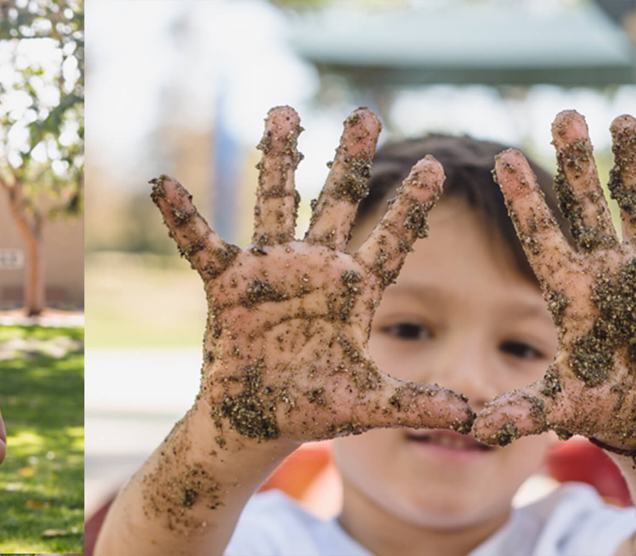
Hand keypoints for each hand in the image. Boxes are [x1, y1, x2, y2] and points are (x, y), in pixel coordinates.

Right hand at [151, 106, 472, 446]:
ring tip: (284, 110)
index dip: (412, 204)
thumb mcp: (370, 404)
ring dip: (279, 158)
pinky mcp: (229, 284)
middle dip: (351, 157)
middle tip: (367, 112)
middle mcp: (316, 268)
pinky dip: (183, 217)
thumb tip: (470, 418)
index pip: (392, 239)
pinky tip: (165, 183)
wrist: (257, 423)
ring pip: (277, 202)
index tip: (436, 164)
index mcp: (355, 290)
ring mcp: (272, 270)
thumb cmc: (313, 409)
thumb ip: (417, 404)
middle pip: (338, 200)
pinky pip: (202, 244)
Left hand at [473, 111, 635, 454]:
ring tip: (624, 117)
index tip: (500, 157)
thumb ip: (519, 411)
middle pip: (587, 205)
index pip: (541, 236)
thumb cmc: (597, 404)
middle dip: (576, 162)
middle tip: (565, 114)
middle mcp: (605, 268)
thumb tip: (476, 428)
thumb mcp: (557, 407)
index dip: (525, 198)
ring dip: (635, 165)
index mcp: (570, 290)